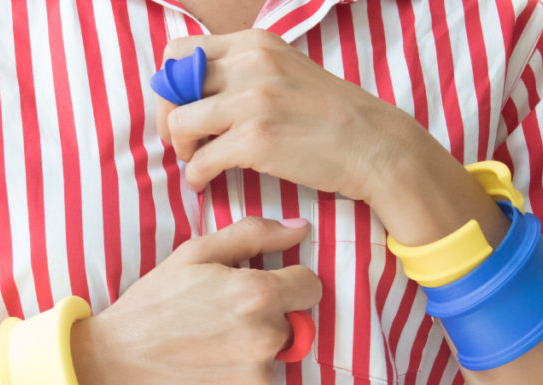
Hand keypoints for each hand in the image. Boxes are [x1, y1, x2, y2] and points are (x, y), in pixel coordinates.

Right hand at [71, 217, 321, 384]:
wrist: (114, 366)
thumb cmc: (153, 306)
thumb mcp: (195, 255)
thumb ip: (253, 235)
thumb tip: (301, 227)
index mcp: (257, 295)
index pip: (310, 287)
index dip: (287, 283)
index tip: (260, 289)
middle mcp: (266, 340)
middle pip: (290, 324)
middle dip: (264, 320)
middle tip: (219, 321)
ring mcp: (258, 381)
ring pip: (274, 360)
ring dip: (251, 355)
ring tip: (208, 350)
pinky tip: (206, 375)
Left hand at [155, 29, 451, 203]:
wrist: (374, 146)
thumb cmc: (329, 116)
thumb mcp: (286, 71)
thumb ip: (244, 71)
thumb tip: (196, 88)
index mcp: (254, 43)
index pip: (180, 52)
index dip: (172, 84)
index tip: (184, 107)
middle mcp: (250, 64)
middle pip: (172, 86)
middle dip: (168, 117)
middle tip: (184, 140)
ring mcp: (252, 101)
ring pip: (179, 124)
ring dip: (180, 148)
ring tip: (196, 161)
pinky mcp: (255, 140)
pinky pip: (200, 161)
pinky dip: (196, 176)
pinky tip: (205, 183)